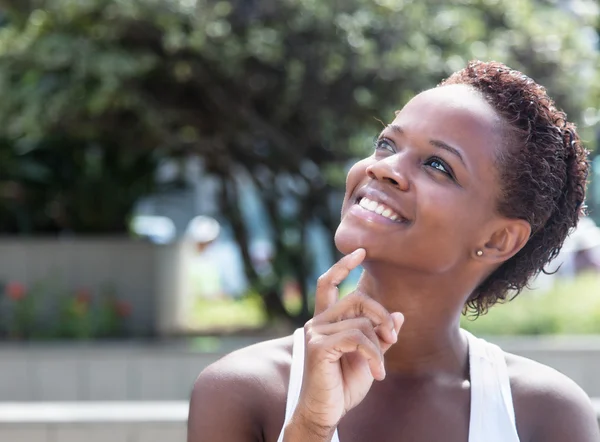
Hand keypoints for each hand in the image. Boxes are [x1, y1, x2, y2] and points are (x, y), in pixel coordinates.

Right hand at [293, 248, 403, 435]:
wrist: (326, 412)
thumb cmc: (343, 385)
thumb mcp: (369, 357)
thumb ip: (380, 336)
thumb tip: (398, 315)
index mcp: (326, 321)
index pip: (328, 284)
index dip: (342, 266)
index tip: (360, 251)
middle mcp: (317, 322)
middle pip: (357, 299)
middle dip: (381, 316)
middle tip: (392, 340)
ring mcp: (315, 333)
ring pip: (361, 323)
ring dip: (379, 347)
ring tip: (381, 368)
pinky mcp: (318, 347)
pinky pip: (357, 338)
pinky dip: (374, 356)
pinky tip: (377, 373)